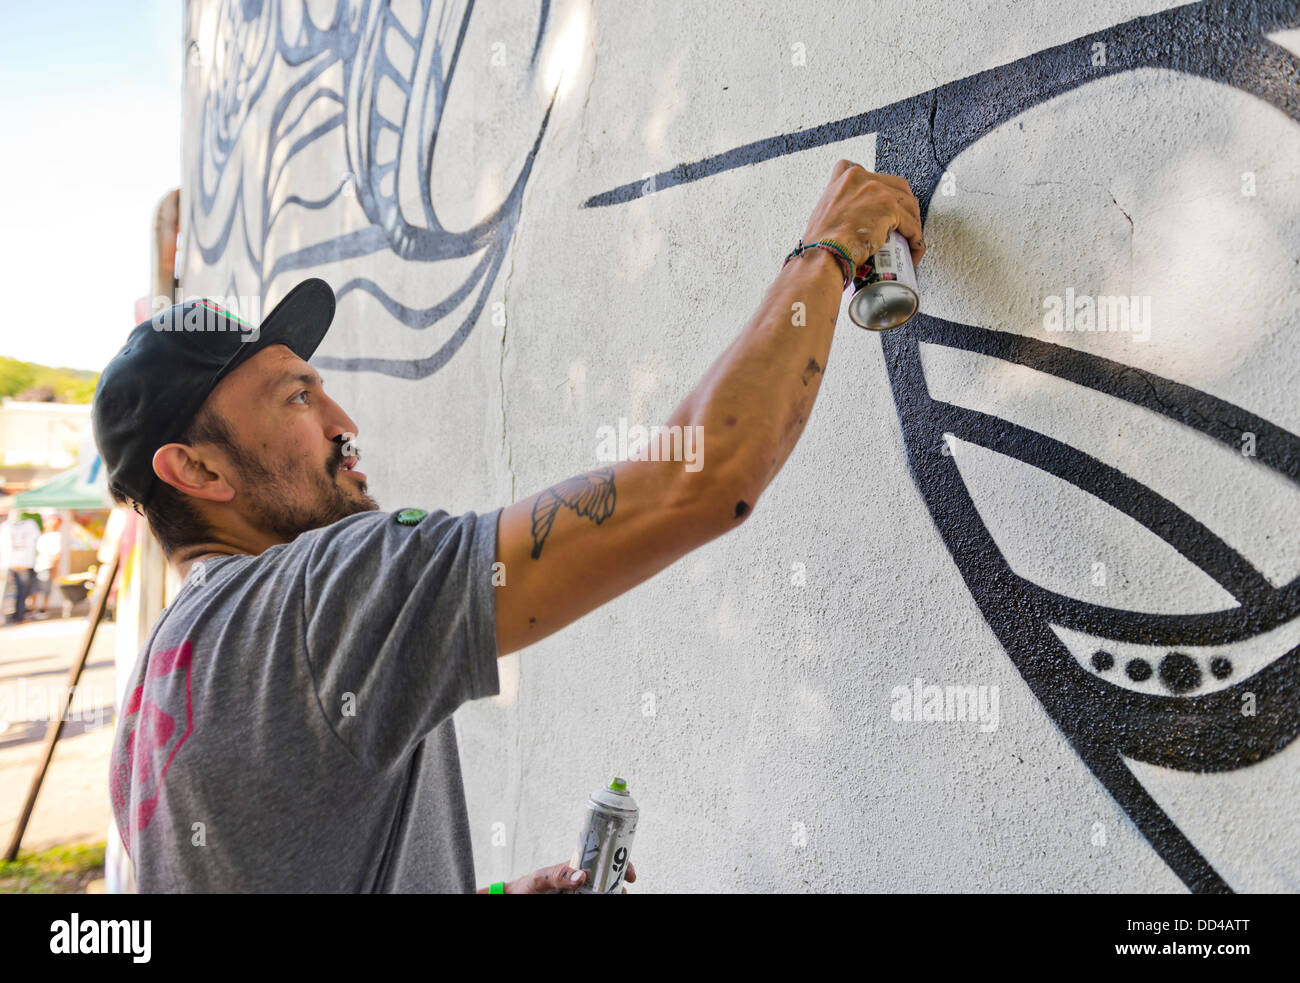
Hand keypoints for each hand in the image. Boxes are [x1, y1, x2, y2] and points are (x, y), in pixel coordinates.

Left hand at [501, 861, 637, 893]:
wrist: (515, 899)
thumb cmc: (527, 887)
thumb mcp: (542, 879)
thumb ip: (559, 876)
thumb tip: (583, 875)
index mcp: (577, 868)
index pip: (604, 861)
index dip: (621, 865)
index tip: (631, 876)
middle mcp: (582, 882)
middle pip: (608, 881)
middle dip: (619, 886)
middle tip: (622, 892)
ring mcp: (580, 894)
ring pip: (602, 893)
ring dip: (612, 894)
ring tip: (615, 896)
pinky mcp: (577, 900)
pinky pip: (592, 898)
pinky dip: (603, 897)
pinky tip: (606, 899)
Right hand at [802, 160, 923, 269]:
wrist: (822, 254)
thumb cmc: (820, 242)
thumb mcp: (823, 210)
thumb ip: (839, 204)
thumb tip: (851, 218)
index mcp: (845, 177)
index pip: (870, 175)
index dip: (882, 189)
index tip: (883, 203)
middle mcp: (862, 178)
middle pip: (896, 186)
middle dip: (903, 206)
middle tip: (903, 225)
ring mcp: (877, 191)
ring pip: (908, 204)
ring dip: (912, 223)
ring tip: (909, 240)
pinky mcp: (889, 209)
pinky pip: (912, 224)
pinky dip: (915, 239)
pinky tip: (913, 250)